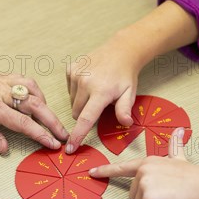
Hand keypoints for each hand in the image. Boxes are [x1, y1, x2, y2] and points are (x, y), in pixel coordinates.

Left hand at [0, 44, 68, 153]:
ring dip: (46, 105)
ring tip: (51, 119)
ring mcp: (0, 82)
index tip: (53, 143)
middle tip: (63, 134)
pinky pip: (24, 81)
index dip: (40, 134)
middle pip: (35, 105)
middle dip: (52, 121)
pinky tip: (37, 100)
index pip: (23, 123)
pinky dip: (35, 90)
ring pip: (32, 90)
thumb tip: (5, 148)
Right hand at [65, 32, 141, 153]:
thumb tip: (125, 124)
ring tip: (95, 91)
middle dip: (85, 114)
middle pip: (77, 112)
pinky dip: (76, 91)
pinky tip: (88, 83)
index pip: (85, 119)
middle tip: (99, 104)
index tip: (69, 148)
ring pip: (72, 102)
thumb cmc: (125, 75)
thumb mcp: (130, 94)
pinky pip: (69, 89)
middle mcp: (85, 83)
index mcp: (100, 92)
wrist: (121, 50)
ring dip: (81, 102)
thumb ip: (124, 110)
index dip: (77, 136)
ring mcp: (76, 74)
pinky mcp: (71, 69)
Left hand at [90, 127, 198, 198]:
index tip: (91, 172)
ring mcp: (144, 185)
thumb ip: (174, 146)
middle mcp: (142, 171)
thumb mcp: (180, 158)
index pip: (122, 168)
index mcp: (146, 163)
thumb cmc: (193, 177)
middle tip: (167, 195)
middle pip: (133, 195)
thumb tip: (179, 129)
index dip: (105, 171)